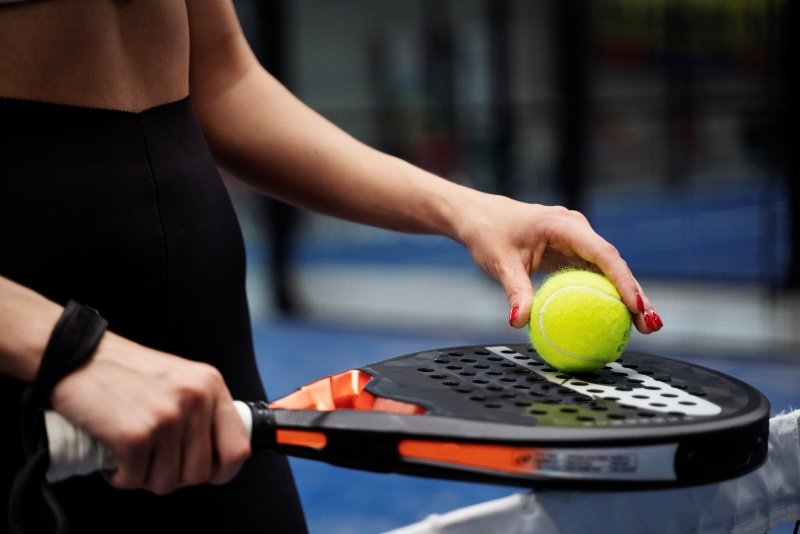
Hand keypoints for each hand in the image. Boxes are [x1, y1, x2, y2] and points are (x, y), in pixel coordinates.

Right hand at [50, 332, 249, 494]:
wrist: (76, 356)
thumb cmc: (124, 372)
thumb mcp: (179, 379)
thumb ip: (200, 410)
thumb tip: (213, 456)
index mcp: (211, 385)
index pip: (238, 449)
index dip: (221, 471)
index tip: (204, 473)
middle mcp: (195, 399)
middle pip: (199, 473)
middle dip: (172, 475)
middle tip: (150, 459)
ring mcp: (167, 417)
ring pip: (166, 482)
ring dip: (144, 477)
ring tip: (129, 454)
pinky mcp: (135, 435)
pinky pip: (134, 480)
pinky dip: (119, 476)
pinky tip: (113, 456)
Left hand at [454, 195, 660, 333]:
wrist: (480, 216)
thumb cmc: (489, 233)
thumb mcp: (500, 263)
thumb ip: (515, 291)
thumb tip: (519, 322)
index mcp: (564, 225)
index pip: (603, 254)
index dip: (623, 281)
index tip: (636, 306)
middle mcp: (577, 229)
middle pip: (614, 264)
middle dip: (636, 294)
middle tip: (651, 326)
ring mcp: (577, 239)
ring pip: (608, 269)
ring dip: (626, 296)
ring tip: (645, 328)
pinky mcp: (571, 250)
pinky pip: (593, 274)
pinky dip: (605, 294)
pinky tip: (615, 319)